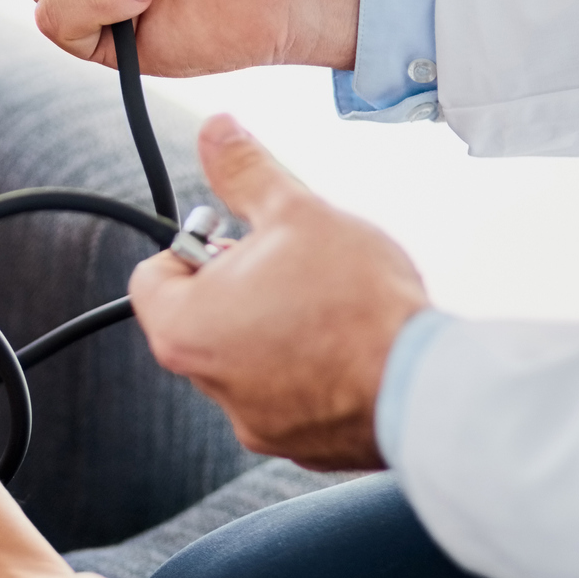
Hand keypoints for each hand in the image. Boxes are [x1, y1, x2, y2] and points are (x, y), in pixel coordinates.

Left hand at [130, 115, 428, 466]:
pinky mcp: (298, 444)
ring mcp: (253, 420)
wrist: (426, 387)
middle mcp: (207, 382)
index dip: (194, 247)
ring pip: (247, 357)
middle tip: (291, 266)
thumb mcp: (296, 214)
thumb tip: (216, 133)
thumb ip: (245, 172)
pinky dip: (311, 371)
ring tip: (328, 306)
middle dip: (240, 285)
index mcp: (183, 329)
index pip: (152, 276)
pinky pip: (290, 395)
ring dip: (275, 328)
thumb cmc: (355, 304)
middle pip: (201, 317)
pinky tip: (350, 346)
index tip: (237, 240)